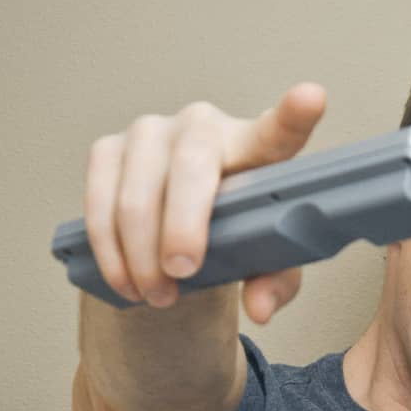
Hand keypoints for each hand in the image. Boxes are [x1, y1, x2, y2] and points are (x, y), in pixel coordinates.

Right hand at [83, 82, 326, 317]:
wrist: (180, 224)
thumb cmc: (235, 231)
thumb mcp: (266, 261)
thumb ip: (274, 281)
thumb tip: (259, 310)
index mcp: (254, 146)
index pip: (278, 131)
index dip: (293, 115)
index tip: (311, 99)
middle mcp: (202, 125)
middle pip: (191, 166)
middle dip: (182, 225)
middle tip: (182, 274)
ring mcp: (149, 131)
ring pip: (138, 191)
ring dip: (141, 252)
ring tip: (156, 296)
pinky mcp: (107, 150)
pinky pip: (99, 200)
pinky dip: (109, 249)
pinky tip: (124, 280)